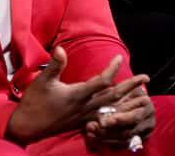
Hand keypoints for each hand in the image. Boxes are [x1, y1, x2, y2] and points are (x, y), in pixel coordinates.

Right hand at [6, 46, 148, 143]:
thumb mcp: (42, 81)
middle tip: (145, 79)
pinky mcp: (82, 121)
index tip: (119, 58)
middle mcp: (85, 107)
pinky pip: (105, 115)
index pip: (102, 81)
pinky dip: (116, 110)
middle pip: (114, 96)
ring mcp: (85, 116)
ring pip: (111, 107)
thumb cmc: (35, 102)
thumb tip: (60, 48)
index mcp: (78, 95)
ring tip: (138, 93)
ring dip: (127, 99)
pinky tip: (120, 108)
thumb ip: (55, 65)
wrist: (29, 126)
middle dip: (131, 87)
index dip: (112, 68)